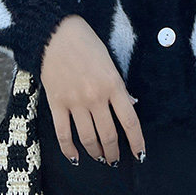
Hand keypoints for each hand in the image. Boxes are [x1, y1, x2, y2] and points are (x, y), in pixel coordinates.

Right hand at [40, 14, 144, 165]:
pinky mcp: (56, 104)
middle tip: (115, 160)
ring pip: (88, 138)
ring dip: (96, 152)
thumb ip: (119, 86)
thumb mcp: (109, 62)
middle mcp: (96, 97)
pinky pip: (63, 134)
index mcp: (113, 84)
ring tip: (100, 158)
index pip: (130, 121)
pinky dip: (69, 150)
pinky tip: (75, 158)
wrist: (56, 33)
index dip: (136, 141)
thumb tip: (131, 105)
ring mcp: (75, 102)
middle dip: (114, 152)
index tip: (139, 155)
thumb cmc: (85, 43)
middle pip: (109, 135)